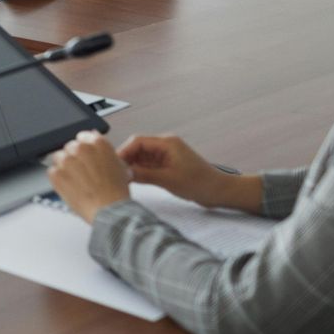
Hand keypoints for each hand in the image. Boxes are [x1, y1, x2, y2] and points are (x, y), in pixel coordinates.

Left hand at [45, 131, 131, 222]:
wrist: (110, 210)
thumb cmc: (116, 192)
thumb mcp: (119, 166)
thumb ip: (105, 152)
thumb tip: (95, 144)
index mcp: (97, 143)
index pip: (84, 137)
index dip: (84, 149)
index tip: (84, 156)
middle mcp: (80, 148)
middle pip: (70, 146)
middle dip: (75, 158)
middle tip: (82, 172)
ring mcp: (66, 161)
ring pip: (59, 157)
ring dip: (65, 166)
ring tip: (75, 181)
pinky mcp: (56, 174)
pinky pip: (52, 171)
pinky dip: (58, 179)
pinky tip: (69, 186)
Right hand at [117, 134, 257, 210]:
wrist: (219, 191)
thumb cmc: (200, 183)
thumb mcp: (169, 180)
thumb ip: (144, 175)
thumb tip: (124, 172)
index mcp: (167, 143)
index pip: (137, 141)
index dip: (124, 152)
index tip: (114, 164)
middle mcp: (166, 145)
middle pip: (138, 148)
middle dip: (127, 159)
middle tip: (116, 173)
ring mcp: (166, 155)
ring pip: (142, 157)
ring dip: (133, 166)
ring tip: (124, 178)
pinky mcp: (168, 164)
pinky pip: (148, 164)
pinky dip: (141, 170)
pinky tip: (135, 179)